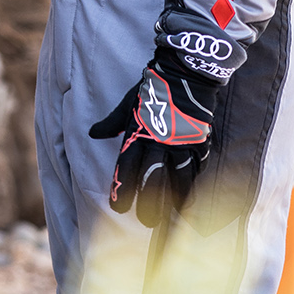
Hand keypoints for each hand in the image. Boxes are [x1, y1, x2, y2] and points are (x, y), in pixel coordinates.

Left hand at [88, 65, 216, 226]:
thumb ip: (112, 123)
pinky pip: (197, 167)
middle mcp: (160, 141)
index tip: (117, 207)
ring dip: (175, 199)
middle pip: (153, 178)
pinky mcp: (200, 141)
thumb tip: (93, 133)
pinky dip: (194, 182)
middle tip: (146, 222)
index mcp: (139, 132)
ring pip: (179, 178)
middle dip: (150, 202)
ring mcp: (182, 142)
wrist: (185, 72)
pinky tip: (192, 197)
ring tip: (172, 218)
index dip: (122, 188)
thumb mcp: (128, 104)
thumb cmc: (152, 88)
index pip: (127, 166)